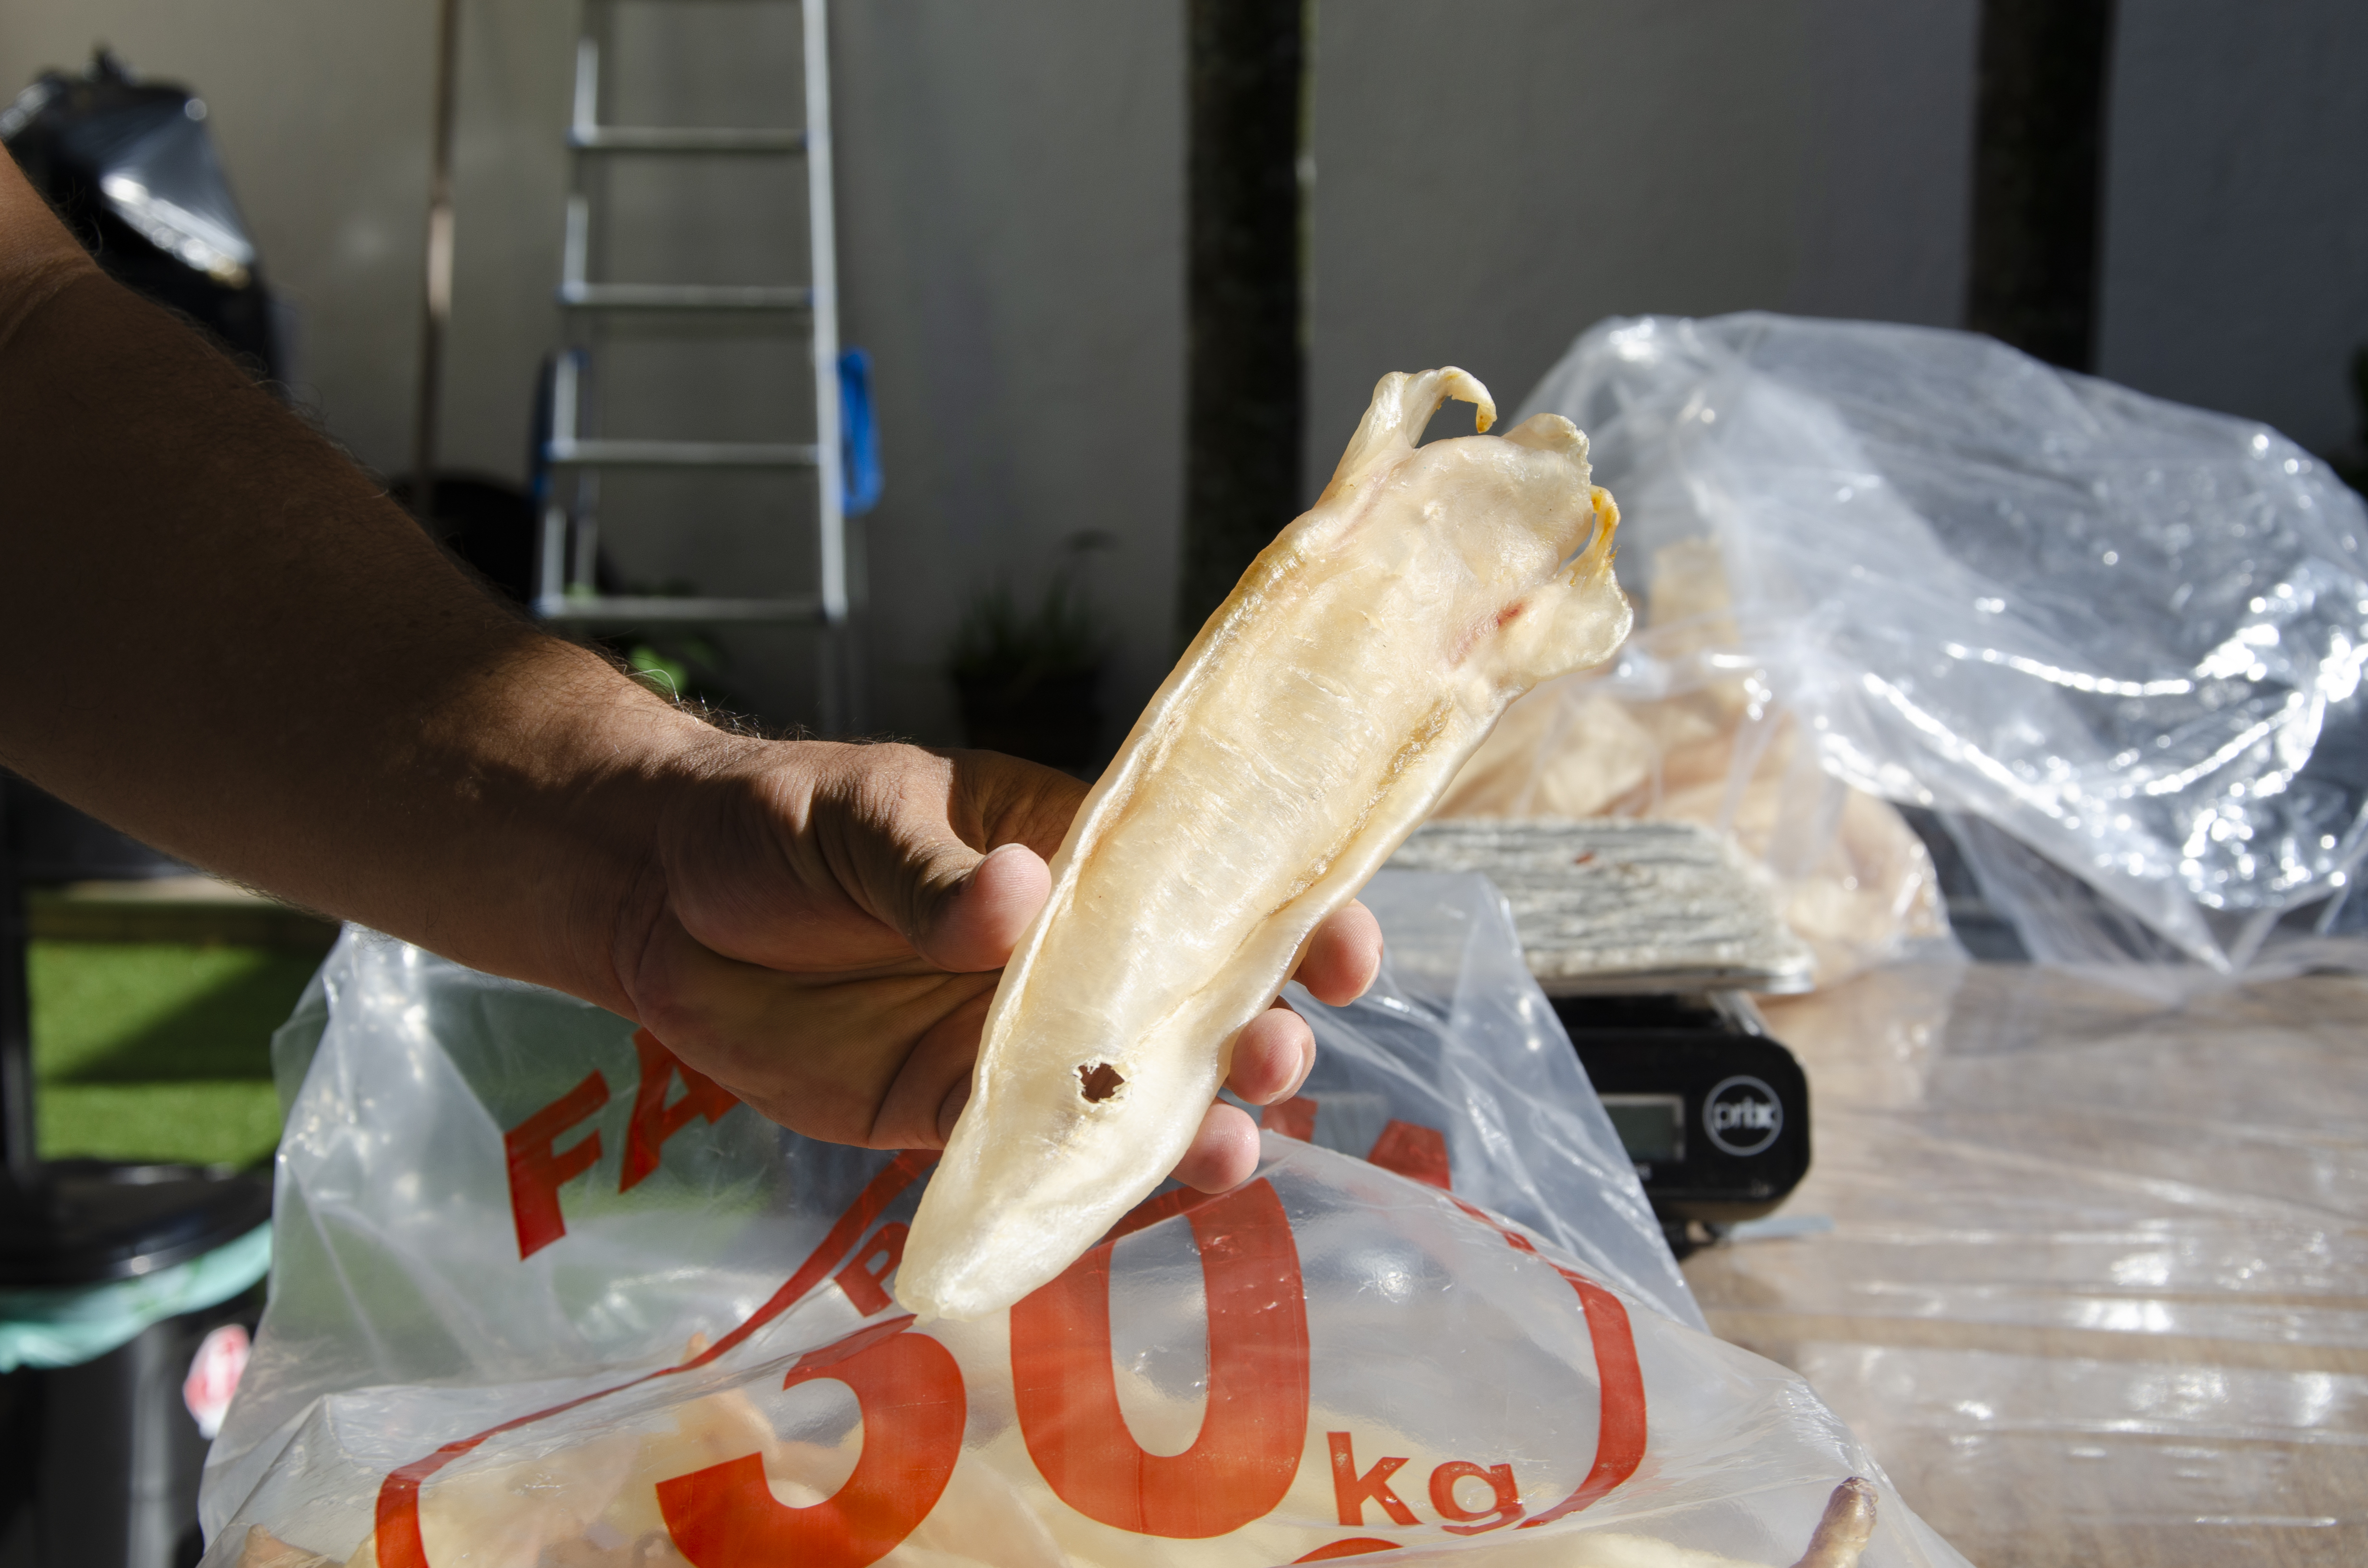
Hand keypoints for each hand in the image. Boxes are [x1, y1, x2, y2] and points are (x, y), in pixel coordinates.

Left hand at [611, 739, 1381, 1193]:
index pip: (1200, 880)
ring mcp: (1010, 1043)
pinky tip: (1116, 1213)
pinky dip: (1074, 1193)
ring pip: (1124, 1096)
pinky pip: (1028, 1164)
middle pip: (1186, 1000)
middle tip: (1279, 1057)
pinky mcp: (948, 1117)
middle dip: (1253, 1032)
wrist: (654, 902)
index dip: (1285, 911)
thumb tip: (1017, 895)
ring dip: (1188, 1125)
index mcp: (1068, 852)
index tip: (1343, 948)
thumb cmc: (773, 823)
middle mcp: (1061, 956)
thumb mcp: (853, 819)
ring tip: (1233, 1149)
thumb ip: (931, 871)